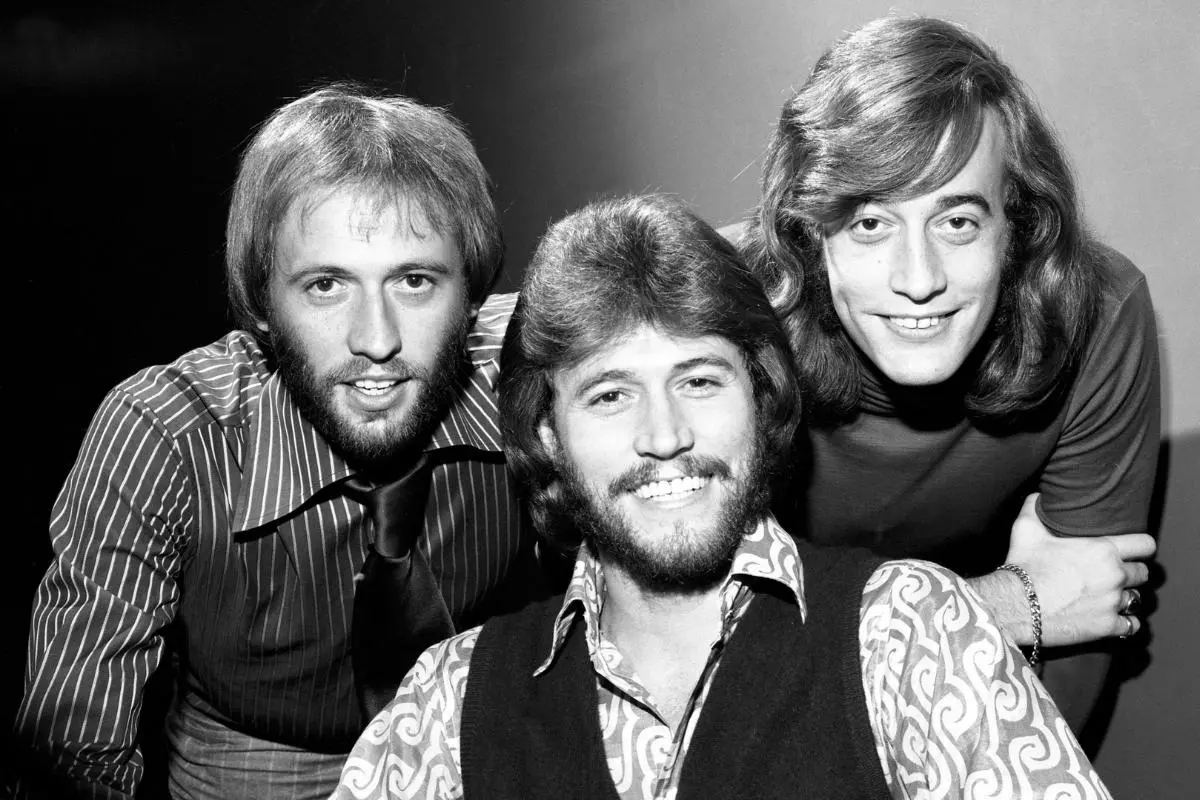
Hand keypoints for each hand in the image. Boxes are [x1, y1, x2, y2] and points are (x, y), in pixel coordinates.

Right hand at [1001, 493, 1154, 645]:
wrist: (1014, 604)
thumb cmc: (1023, 566)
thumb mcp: (1026, 529)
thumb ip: (1035, 507)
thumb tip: (1039, 497)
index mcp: (1102, 549)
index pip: (1145, 545)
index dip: (1141, 546)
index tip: (1133, 550)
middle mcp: (1114, 575)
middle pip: (1143, 573)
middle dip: (1131, 572)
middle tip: (1114, 574)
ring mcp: (1113, 602)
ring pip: (1137, 598)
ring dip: (1125, 597)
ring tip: (1109, 597)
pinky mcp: (1107, 626)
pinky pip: (1131, 625)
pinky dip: (1124, 622)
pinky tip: (1112, 618)